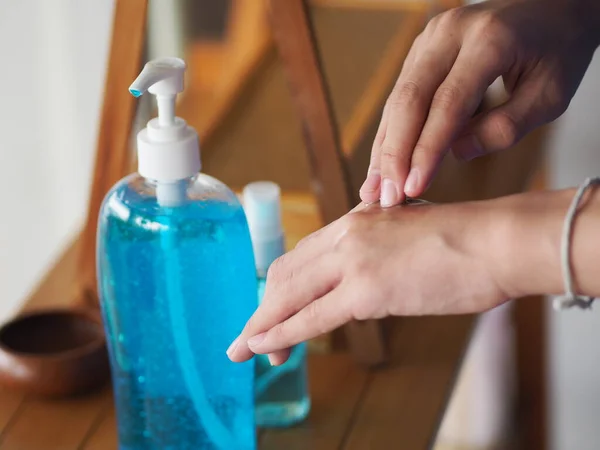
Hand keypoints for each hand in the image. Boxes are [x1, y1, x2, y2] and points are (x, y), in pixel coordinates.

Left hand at [227, 201, 507, 363]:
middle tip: (248, 338)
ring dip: (263, 326)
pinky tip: (263, 346)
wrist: (495, 242)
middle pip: (286, 275)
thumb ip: (377, 248)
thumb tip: (362, 278)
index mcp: (355, 221)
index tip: (269, 309)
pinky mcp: (367, 290)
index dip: (280, 287)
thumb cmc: (463, 241)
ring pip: (290, 296)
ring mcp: (354, 261)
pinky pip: (311, 317)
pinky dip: (282, 333)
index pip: (302, 257)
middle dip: (263, 309)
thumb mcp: (407, 234)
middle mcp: (346, 235)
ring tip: (244, 350)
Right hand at [360, 0, 599, 206]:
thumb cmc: (559, 50)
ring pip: (397, 100)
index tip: (412, 188)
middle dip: (394, 154)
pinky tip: (381, 163)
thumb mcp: (550, 95)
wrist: (552, 5)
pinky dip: (391, 133)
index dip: (426, 150)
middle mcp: (450, 33)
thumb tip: (456, 153)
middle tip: (386, 197)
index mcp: (489, 40)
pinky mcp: (421, 50)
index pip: (448, 104)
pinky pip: (401, 96)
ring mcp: (429, 38)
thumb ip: (505, 127)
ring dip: (384, 148)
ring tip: (373, 189)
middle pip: (409, 100)